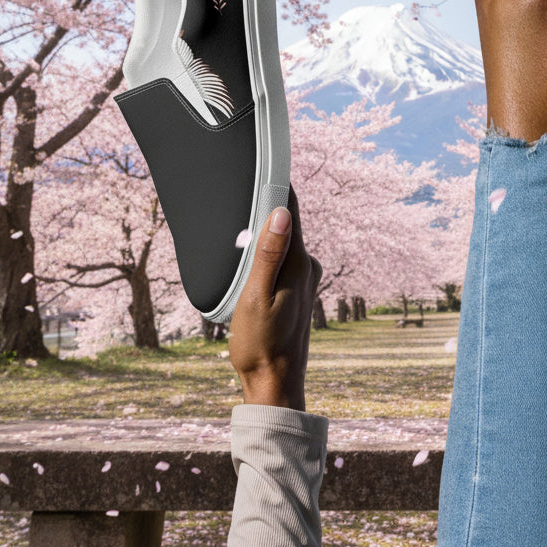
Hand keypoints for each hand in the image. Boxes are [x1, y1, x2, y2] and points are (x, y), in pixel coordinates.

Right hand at [228, 186, 321, 411]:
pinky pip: (282, 258)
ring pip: (283, 241)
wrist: (274, 384)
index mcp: (301, 264)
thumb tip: (283, 212)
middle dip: (265, 205)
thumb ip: (269, 254)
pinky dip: (266, 250)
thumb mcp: (256, 298)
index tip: (261, 162)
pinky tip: (247, 254)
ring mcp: (305, 279)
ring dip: (263, 230)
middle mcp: (309, 267)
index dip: (277, 185)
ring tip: (237, 220)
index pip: (292, 211)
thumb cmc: (260, 345)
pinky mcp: (297, 290)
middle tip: (238, 188)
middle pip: (287, 223)